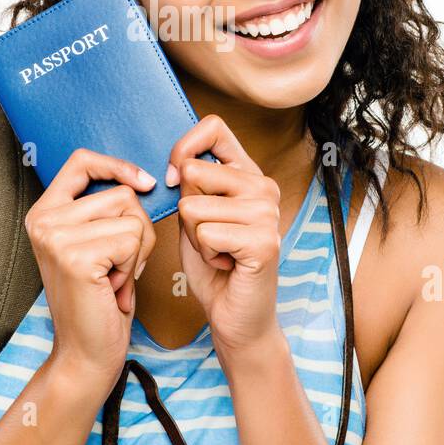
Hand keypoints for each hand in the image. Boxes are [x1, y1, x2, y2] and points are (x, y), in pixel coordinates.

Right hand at [24, 148, 157, 390]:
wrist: (87, 354)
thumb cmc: (100, 301)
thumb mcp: (97, 244)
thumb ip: (105, 210)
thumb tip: (143, 180)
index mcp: (44, 212)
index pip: (81, 161)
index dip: (117, 166)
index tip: (143, 183)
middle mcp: (42, 219)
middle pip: (122, 194)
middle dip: (137, 231)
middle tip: (117, 268)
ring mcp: (56, 236)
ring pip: (132, 217)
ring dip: (137, 251)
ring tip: (114, 278)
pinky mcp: (75, 256)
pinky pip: (132, 240)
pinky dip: (133, 266)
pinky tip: (114, 288)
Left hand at [166, 115, 284, 355]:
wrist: (236, 316)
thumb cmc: (214, 266)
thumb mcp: (194, 216)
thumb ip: (189, 185)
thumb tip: (178, 165)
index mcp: (248, 173)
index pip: (213, 128)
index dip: (183, 149)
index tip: (176, 181)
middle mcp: (264, 186)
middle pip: (193, 171)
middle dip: (185, 210)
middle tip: (209, 236)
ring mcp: (267, 212)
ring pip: (193, 207)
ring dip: (194, 237)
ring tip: (219, 251)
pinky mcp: (263, 240)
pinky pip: (205, 233)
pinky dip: (205, 254)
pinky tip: (226, 264)